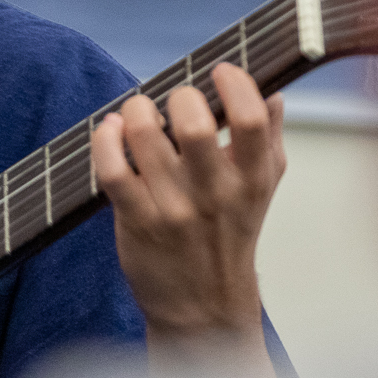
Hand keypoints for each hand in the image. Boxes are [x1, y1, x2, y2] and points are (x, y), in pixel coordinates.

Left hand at [91, 64, 285, 377]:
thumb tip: (272, 92)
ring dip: (134, 110)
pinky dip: (104, 139)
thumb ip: (268, 138)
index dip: (235, 83)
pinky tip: (110, 130)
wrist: (203, 306)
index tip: (220, 71)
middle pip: (194, 124)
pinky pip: (112, 169)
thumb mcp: (261, 189)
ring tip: (136, 111)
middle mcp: (215, 193)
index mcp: (252, 178)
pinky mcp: (136, 220)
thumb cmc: (230, 236)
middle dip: (178, 96)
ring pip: (145, 138)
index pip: (252, 119)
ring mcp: (173, 208)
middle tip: (173, 101)